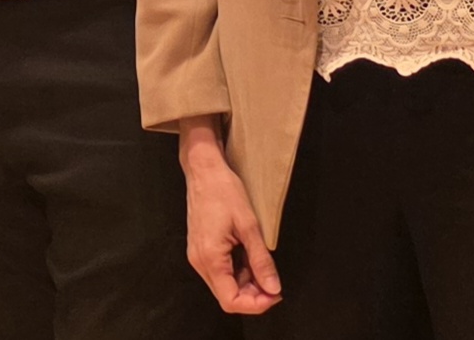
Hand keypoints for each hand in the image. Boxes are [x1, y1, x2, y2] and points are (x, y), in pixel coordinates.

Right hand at [179, 118, 282, 314]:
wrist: (203, 168)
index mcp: (209, 257)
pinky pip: (220, 271)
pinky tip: (248, 254)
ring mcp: (197, 255)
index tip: (275, 293)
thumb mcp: (249, 225)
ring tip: (261, 263)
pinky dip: (237, 270)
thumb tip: (274, 288)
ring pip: (224, 284)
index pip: (231, 300)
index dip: (255, 305)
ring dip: (246, 282)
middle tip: (273, 280)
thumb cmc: (224, 190)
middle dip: (253, 295)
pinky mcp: (200, 248)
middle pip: (227, 296)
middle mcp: (199, 261)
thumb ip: (261, 260)